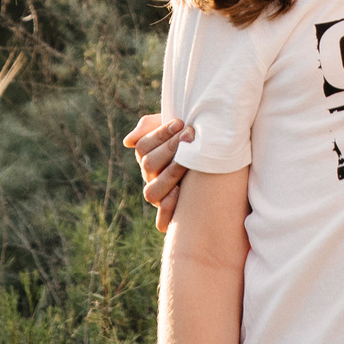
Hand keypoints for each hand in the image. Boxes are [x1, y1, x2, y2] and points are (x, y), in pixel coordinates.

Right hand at [122, 112, 193, 232]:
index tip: (180, 122)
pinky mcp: (174, 214)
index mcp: (148, 157)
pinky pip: (162, 221)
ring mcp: (160, 197)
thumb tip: (128, 142)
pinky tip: (180, 192)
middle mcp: (151, 178)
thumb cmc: (193, 137)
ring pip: (152, 192)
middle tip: (191, 134)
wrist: (215, 154)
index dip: (160, 134)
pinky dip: (167, 210)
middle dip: (170, 147)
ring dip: (170, 173)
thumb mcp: (173, 126)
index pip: (143, 147)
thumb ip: (149, 127)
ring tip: (189, 159)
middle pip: (149, 165)